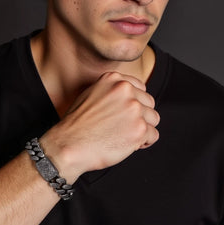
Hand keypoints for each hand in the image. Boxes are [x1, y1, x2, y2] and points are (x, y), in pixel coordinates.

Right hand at [40, 72, 159, 181]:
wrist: (69, 145)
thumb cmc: (77, 125)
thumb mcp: (91, 94)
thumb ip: (112, 90)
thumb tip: (131, 95)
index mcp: (115, 79)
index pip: (140, 88)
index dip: (135, 103)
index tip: (126, 113)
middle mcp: (126, 90)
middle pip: (149, 103)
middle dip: (140, 116)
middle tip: (123, 127)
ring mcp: (134, 109)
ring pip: (153, 119)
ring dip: (143, 129)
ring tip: (124, 136)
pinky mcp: (139, 129)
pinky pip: (154, 136)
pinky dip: (144, 143)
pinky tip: (128, 145)